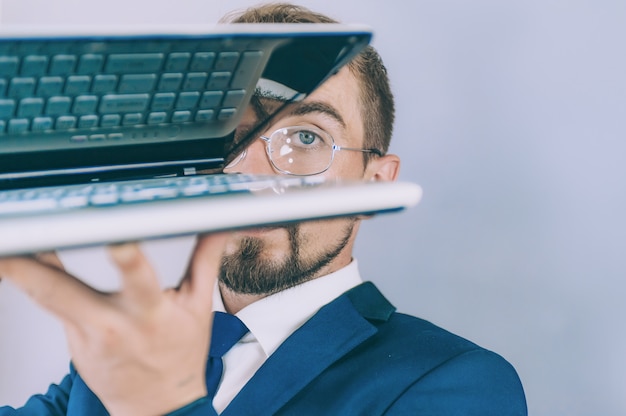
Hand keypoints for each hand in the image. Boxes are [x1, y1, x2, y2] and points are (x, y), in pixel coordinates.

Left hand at [0, 233, 227, 415]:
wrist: (157, 405)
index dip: (125, 257)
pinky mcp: (71, 339)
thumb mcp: (199, 307)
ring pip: (46, 297)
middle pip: (63, 292)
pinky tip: (18, 258)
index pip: (138, 280)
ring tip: (5, 246)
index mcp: (150, 315)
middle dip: (32, 267)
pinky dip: (33, 278)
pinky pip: (50, 303)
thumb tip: (219, 225)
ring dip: (19, 269)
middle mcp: (112, 325)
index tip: (115, 238)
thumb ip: (206, 259)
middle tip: (13, 240)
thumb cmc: (179, 355)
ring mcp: (85, 335)